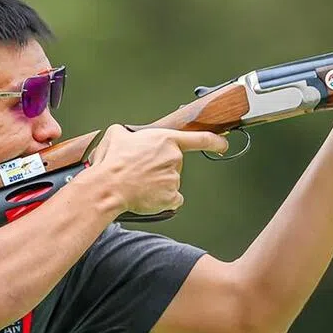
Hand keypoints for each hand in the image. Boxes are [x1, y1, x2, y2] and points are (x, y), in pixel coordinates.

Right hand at [85, 124, 227, 214]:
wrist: (109, 186)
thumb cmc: (112, 162)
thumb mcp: (116, 134)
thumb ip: (128, 133)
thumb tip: (126, 137)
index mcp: (165, 140)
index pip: (200, 139)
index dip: (215, 141)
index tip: (223, 144)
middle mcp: (174, 158)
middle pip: (175, 163)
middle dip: (161, 167)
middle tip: (141, 171)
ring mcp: (175, 178)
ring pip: (171, 182)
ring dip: (159, 183)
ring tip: (139, 183)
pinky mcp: (172, 196)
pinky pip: (172, 198)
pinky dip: (162, 199)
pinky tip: (148, 195)